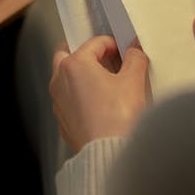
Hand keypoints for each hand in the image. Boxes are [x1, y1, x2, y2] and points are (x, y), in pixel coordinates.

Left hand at [50, 35, 148, 151]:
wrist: (109, 152)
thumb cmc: (117, 117)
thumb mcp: (133, 81)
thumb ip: (135, 58)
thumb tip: (135, 50)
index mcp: (74, 64)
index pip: (95, 42)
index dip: (114, 44)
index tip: (125, 51)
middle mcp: (60, 80)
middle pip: (69, 54)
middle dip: (88, 54)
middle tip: (107, 60)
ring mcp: (58, 101)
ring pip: (66, 78)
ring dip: (83, 75)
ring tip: (106, 83)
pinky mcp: (63, 119)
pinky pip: (69, 99)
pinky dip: (81, 95)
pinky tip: (101, 104)